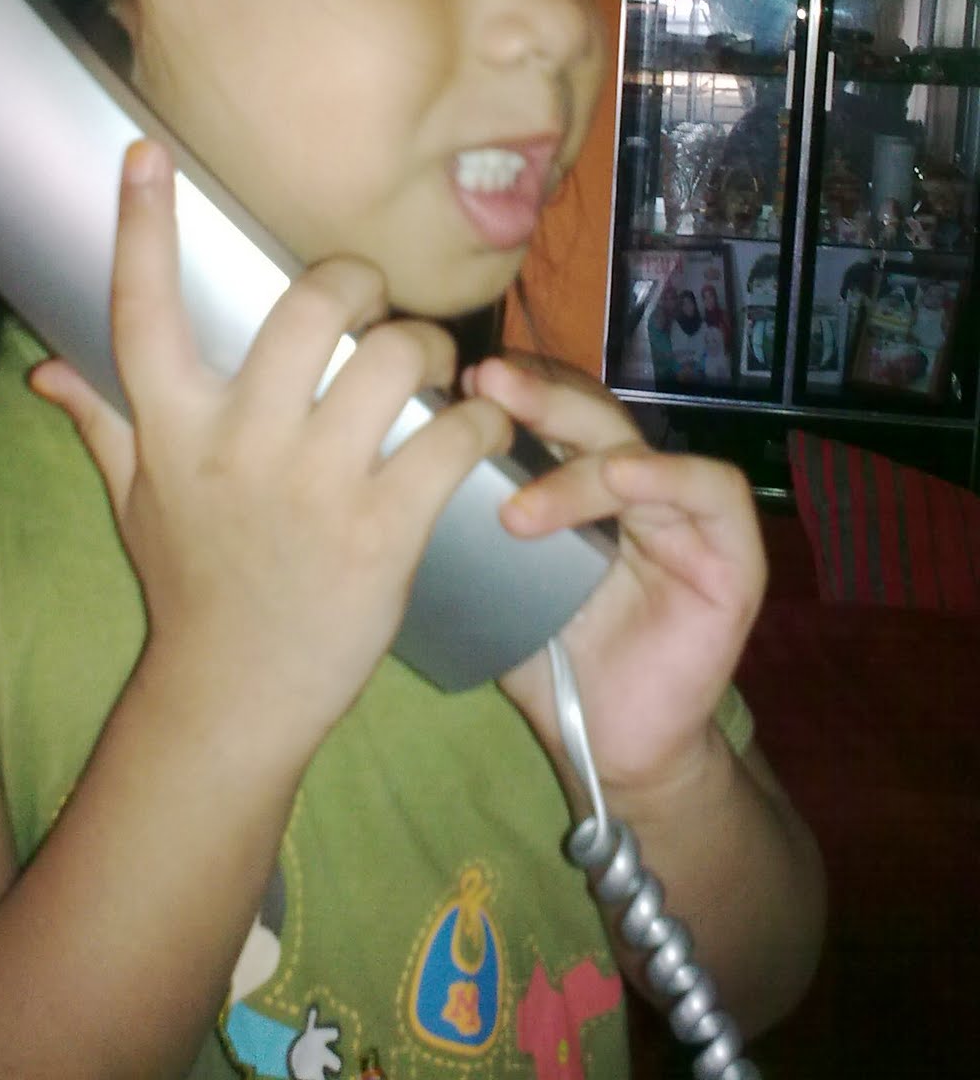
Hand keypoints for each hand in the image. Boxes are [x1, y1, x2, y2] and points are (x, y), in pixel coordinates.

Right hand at [31, 141, 510, 759]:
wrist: (235, 698)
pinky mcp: (382, 535)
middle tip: (372, 305)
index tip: (147, 154)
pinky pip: (453, 439)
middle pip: (308, 306)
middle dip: (355, 282)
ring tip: (436, 370)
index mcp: (171, 429)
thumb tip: (45, 369)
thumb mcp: (137, 500)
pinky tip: (480, 430)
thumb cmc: (191, 586)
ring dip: (430, 346)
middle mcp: (238, 446)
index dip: (141, 226)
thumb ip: (102, 422)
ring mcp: (313, 490)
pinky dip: (482, 422)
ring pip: (394, 357)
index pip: (141, 310)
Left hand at [468, 357, 764, 802]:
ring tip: (517, 504)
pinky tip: (619, 480)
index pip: (550, 409)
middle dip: (535, 397)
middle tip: (482, 385)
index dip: (508, 391)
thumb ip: (469, 522)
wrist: (606, 747)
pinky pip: (710, 490)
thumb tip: (399, 461)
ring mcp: (684, 513)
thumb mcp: (499, 581)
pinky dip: (664, 477)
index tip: (452, 383)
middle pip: (589, 413)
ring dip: (578, 459)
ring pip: (636, 448)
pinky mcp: (731, 553)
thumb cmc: (551, 661)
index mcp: (579, 480)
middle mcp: (632, 482)